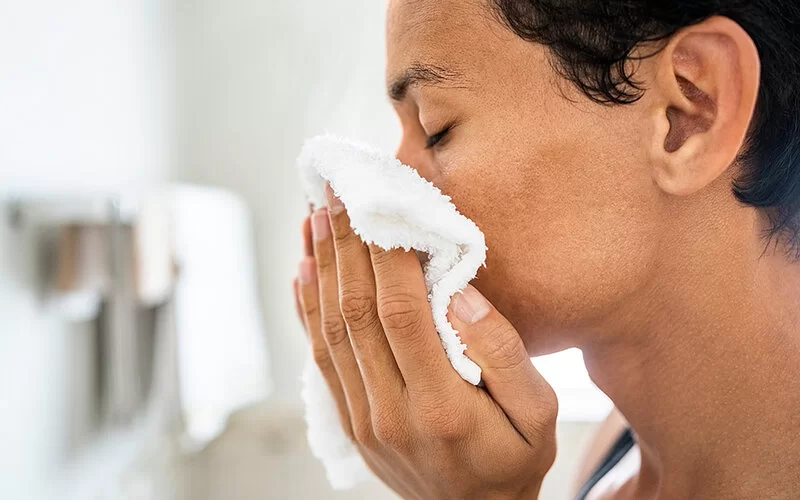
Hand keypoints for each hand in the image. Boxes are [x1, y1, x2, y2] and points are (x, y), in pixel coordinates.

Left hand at [293, 186, 557, 498]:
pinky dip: (308, 310)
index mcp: (442, 406)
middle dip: (344, 246)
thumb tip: (459, 293)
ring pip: (331, 331)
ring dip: (321, 269)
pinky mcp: (350, 420)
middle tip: (335, 192)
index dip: (385, 254)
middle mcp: (391, 411)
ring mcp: (363, 418)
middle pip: (356, 314)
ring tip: (314, 217)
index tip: (377, 203)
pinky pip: (321, 357)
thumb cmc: (515, 460)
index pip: (401, 312)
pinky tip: (305, 271)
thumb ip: (503, 353)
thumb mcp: (541, 414)